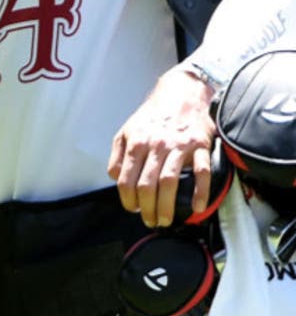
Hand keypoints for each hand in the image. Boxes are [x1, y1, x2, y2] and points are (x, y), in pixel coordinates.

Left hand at [108, 65, 215, 227]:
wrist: (181, 94)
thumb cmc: (154, 116)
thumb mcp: (127, 130)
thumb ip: (118, 154)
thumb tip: (115, 177)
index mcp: (135, 142)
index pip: (126, 179)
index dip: (127, 199)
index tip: (132, 209)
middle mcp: (155, 144)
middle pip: (147, 184)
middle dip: (147, 208)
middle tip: (150, 221)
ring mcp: (178, 146)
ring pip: (169, 181)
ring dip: (167, 206)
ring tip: (166, 220)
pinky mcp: (200, 145)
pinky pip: (201, 172)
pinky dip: (200, 192)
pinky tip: (197, 207)